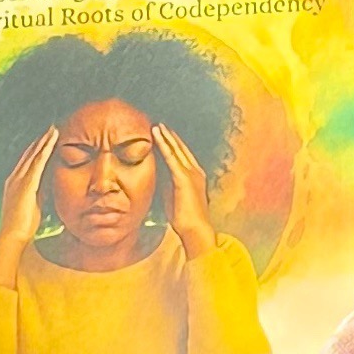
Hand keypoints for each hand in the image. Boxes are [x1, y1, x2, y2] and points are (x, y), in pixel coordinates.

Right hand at [0, 127, 59, 286]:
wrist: (12, 236)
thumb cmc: (22, 226)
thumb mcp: (32, 206)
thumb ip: (38, 195)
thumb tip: (47, 188)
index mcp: (15, 184)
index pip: (27, 162)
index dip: (36, 149)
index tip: (45, 139)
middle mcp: (14, 178)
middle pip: (29, 154)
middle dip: (40, 140)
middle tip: (51, 127)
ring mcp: (19, 180)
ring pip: (33, 155)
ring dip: (44, 141)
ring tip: (53, 129)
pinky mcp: (26, 184)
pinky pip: (38, 162)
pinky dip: (45, 149)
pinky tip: (52, 140)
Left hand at [157, 124, 218, 261]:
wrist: (196, 229)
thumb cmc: (185, 219)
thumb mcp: (175, 197)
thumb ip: (168, 185)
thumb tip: (158, 176)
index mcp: (196, 176)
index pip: (184, 156)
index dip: (175, 144)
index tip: (166, 135)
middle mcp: (195, 171)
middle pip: (181, 149)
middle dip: (171, 136)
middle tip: (161, 124)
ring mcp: (190, 173)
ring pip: (176, 150)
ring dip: (166, 136)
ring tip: (157, 126)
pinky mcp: (183, 178)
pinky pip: (171, 157)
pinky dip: (164, 144)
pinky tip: (157, 136)